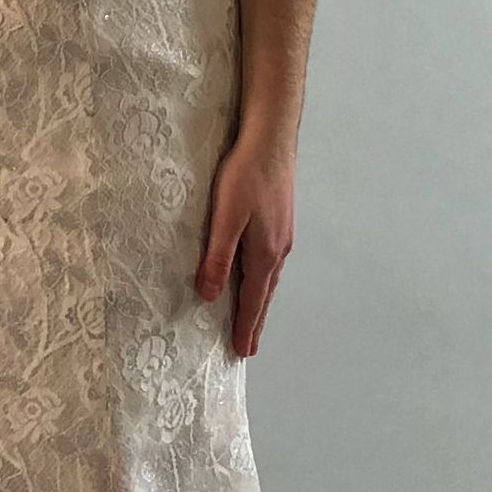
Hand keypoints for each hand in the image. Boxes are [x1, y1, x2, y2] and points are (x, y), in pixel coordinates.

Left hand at [196, 125, 294, 358]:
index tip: (242, 351)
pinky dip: (263, 281)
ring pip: (269, 279)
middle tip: (248, 346)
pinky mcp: (279, 222)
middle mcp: (278, 250)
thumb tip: (210, 296)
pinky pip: (270, 263)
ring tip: (253, 319)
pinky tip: (258, 276)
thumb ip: (217, 258)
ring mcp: (282, 236)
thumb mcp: (225, 218)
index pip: (253, 301)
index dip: (246, 327)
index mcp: (265, 254)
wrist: (271, 140)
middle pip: (265, 295)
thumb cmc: (245, 175)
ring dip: (260, 302)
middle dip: (255, 322)